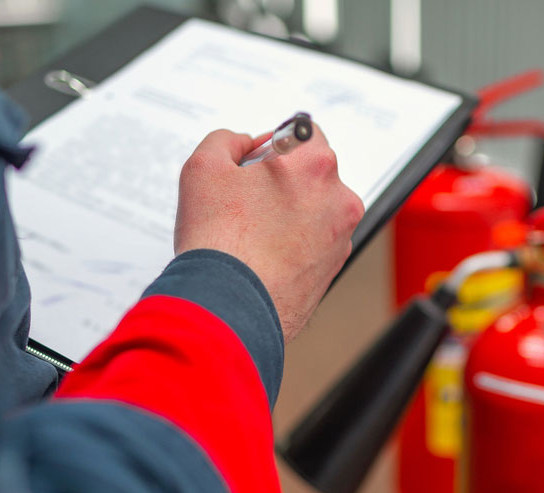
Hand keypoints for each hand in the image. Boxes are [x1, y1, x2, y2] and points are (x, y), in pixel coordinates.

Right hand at [174, 125, 363, 341]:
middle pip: (313, 173)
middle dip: (284, 180)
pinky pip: (317, 242)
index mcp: (315, 165)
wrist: (230, 309)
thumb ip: (226, 140)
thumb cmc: (221, 243)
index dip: (275, 143)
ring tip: (254, 234)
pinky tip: (265, 255)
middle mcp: (339, 200)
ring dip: (291, 212)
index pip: (304, 132)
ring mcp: (340, 237)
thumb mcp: (203, 167)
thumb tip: (242, 144)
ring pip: (316, 209)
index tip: (258, 161)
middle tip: (249, 200)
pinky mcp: (334, 268)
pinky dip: (297, 243)